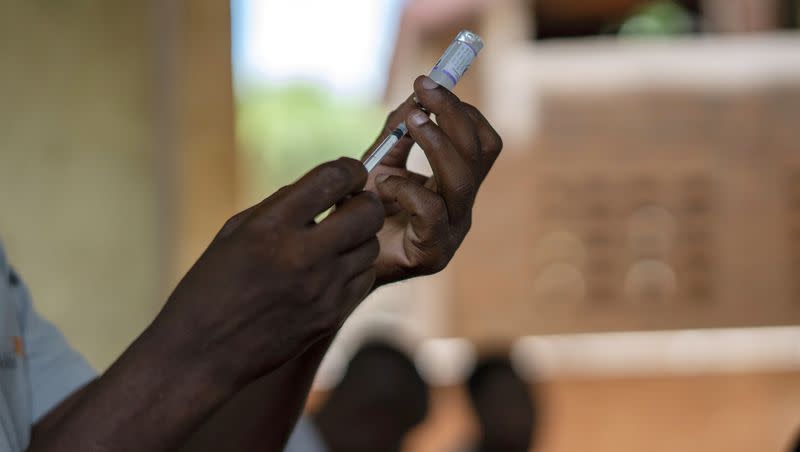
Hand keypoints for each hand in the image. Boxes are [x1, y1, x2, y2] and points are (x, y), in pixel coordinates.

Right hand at [153, 158, 383, 386]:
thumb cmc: (210, 287)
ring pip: (370, 246)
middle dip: (364, 201)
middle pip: (367, 212)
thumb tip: (324, 188)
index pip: (333, 178)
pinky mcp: (331, 316)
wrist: (202, 354)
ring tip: (335, 241)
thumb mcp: (234, 233)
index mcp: (270, 227)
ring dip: (358, 237)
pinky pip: (365, 278)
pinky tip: (333, 270)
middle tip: (350, 205)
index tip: (349, 173)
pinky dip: (355, 268)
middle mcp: (301, 255)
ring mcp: (321, 289)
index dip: (350, 169)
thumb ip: (280, 207)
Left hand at [363, 75, 502, 284]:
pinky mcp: (432, 253)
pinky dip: (405, 188)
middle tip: (424, 90)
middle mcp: (461, 208)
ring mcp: (451, 232)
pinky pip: (431, 210)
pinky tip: (382, 185)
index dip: (462, 110)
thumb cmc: (362, 214)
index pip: (482, 142)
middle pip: (480, 154)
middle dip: (453, 115)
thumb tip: (416, 94)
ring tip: (410, 121)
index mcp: (457, 186)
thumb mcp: (381, 164)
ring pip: (462, 180)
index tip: (429, 83)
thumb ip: (398, 134)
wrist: (340, 262)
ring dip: (436, 142)